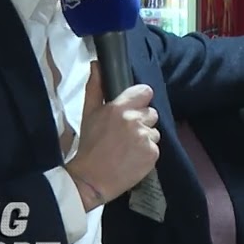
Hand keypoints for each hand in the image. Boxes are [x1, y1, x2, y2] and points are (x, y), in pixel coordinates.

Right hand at [65, 61, 159, 210]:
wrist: (90, 179)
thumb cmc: (89, 145)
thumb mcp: (88, 113)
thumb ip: (95, 87)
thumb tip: (97, 64)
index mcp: (120, 108)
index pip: (146, 92)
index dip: (140, 99)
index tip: (133, 108)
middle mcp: (135, 120)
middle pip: (151, 113)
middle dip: (142, 121)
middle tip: (125, 133)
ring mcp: (146, 138)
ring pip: (154, 131)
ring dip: (144, 137)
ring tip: (127, 148)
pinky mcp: (153, 154)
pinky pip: (155, 148)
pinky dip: (146, 153)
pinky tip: (132, 158)